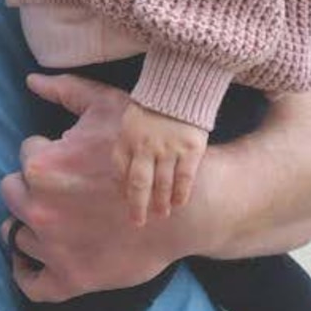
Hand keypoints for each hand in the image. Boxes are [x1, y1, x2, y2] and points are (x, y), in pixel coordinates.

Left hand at [0, 73, 180, 301]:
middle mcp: (40, 209)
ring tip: (57, 217)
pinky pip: (33, 284)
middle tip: (60, 187)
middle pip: (12, 194)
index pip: (26, 156)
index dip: (47, 152)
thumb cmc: (148, 147)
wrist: (188, 206)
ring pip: (17, 235)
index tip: (68, 157)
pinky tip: (30, 261)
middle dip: (31, 187)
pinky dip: (28, 273)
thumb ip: (65, 89)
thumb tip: (31, 79)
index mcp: (42, 167)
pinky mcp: (72, 278)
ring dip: (31, 224)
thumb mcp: (106, 105)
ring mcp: (54, 247)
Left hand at [114, 101, 207, 225]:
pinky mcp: (190, 150)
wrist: (179, 88)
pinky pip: (185, 177)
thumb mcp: (129, 119)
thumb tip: (120, 172)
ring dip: (160, 202)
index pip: (120, 169)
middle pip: (139, 183)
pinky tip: (179, 203)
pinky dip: (181, 193)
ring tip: (161, 214)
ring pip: (162, 184)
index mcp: (127, 136)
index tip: (124, 200)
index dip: (121, 187)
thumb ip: (126, 144)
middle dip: (137, 205)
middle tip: (137, 221)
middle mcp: (146, 146)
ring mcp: (169, 149)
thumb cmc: (152, 105)